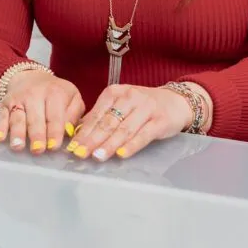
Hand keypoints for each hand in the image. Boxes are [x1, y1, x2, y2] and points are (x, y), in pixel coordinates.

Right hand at [0, 70, 84, 153]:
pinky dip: (0, 127)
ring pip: (18, 117)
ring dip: (18, 132)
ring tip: (18, 146)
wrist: (32, 77)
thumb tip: (70, 132)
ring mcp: (19, 99)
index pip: (55, 115)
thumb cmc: (56, 94)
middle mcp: (35, 94)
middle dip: (37, 135)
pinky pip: (2, 116)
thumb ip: (74, 114)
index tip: (54, 146)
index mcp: (55, 93)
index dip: (54, 132)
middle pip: (35, 118)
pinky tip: (0, 138)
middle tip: (38, 150)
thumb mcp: (72, 97)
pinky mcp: (5, 103)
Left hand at [67, 84, 191, 161]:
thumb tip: (79, 133)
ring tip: (97, 156)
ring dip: (109, 144)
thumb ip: (102, 116)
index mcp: (116, 92)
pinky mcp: (160, 120)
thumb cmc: (142, 106)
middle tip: (80, 154)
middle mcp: (130, 97)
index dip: (84, 131)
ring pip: (124, 128)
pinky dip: (131, 145)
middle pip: (108, 121)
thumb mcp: (121, 104)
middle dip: (93, 139)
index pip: (97, 114)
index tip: (72, 147)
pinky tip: (121, 155)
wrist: (175, 101)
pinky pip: (143, 134)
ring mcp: (146, 108)